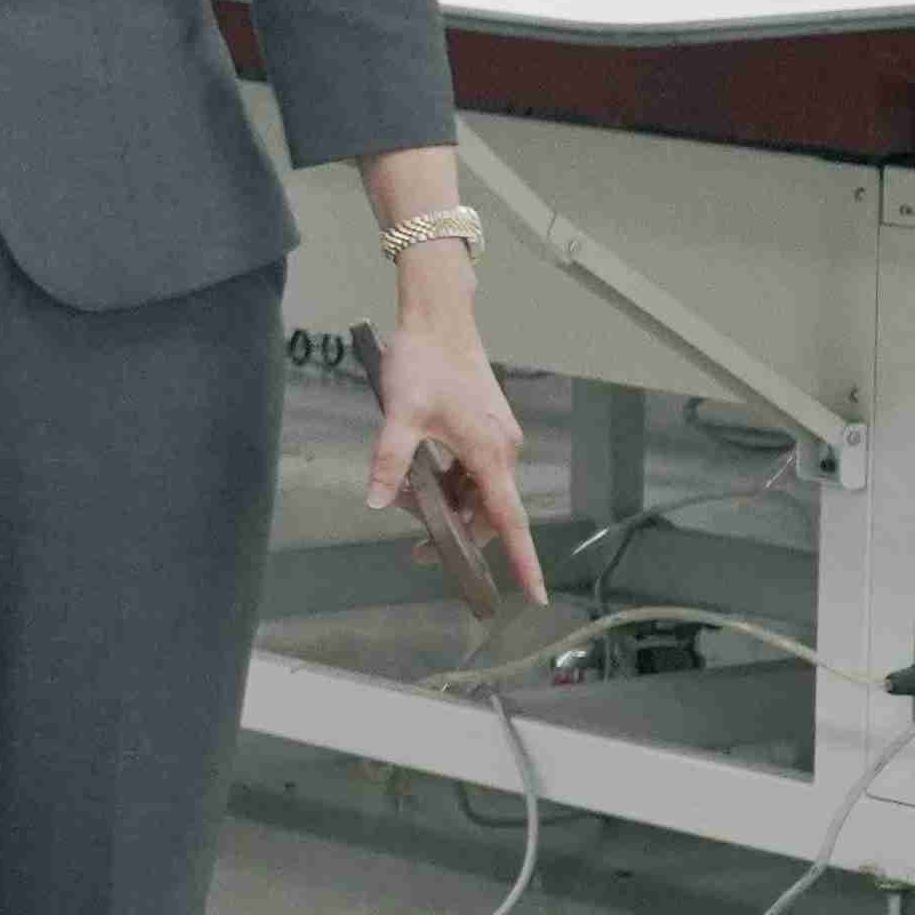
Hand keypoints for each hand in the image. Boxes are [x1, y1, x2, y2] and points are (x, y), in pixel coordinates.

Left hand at [367, 252, 543, 603]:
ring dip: (449, 506)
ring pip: (477, 491)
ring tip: (408, 507)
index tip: (536, 596)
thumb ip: (390, 461)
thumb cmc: (423, 362)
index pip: (511, 522)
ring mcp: (496, 438)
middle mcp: (503, 450)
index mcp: (490, 454)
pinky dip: (451, 483)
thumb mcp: (400, 415)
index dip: (524, 562)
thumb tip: (377, 502)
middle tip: (416, 550)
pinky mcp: (486, 428)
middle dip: (456, 533)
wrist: (437, 319)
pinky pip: (473, 470)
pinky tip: (421, 478)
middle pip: (487, 511)